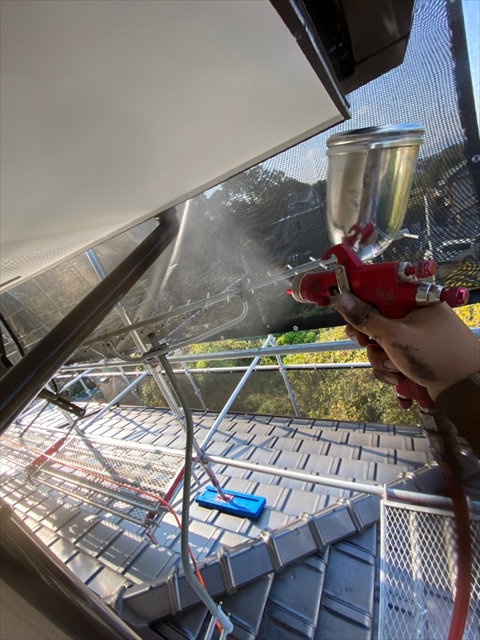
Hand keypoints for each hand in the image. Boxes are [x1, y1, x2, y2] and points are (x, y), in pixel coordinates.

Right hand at [334, 293, 479, 399]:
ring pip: (379, 343)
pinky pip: (388, 358)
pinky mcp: (412, 356)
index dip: (360, 302)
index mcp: (414, 300)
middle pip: (375, 320)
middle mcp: (414, 316)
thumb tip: (342, 298)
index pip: (379, 292)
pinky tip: (399, 377)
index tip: (348, 313)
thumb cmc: (436, 356)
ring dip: (381, 359)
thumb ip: (366, 318)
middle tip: (365, 342)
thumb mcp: (396, 335)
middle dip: (369, 338)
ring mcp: (413, 337)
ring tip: (396, 367)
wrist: (464, 389)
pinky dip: (389, 369)